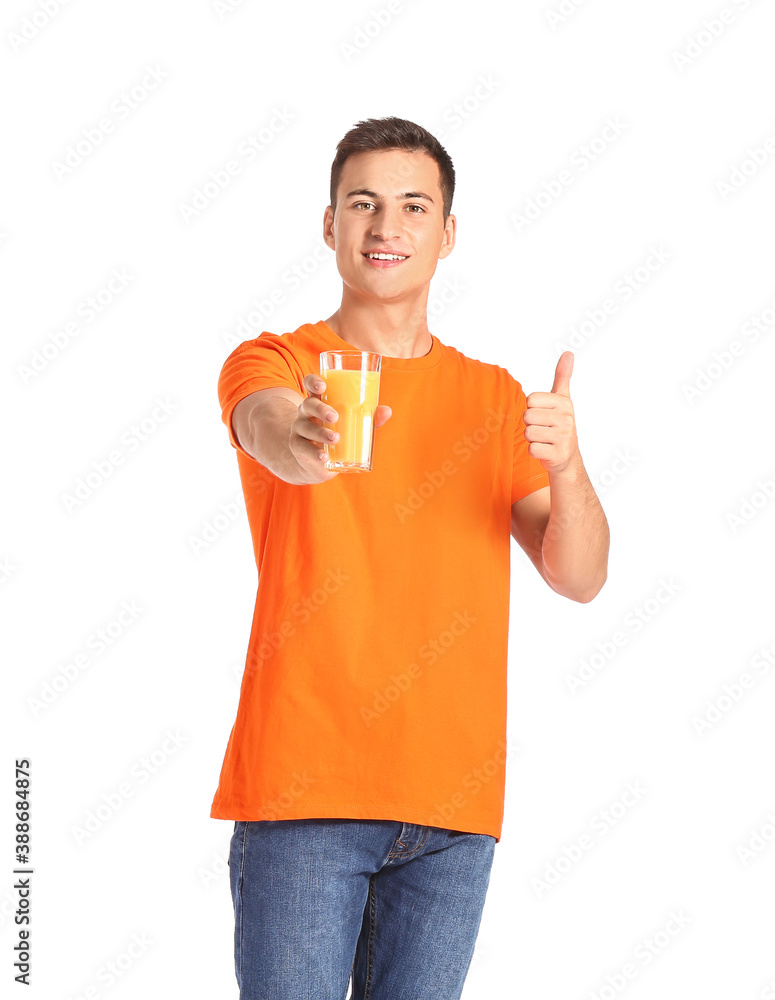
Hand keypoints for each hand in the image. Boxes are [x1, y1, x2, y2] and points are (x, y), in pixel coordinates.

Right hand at [290, 373, 392, 482]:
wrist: (317, 461)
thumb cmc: (337, 433)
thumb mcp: (353, 424)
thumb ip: (369, 417)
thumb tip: (387, 411)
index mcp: (319, 401)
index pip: (310, 384)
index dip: (313, 382)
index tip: (322, 386)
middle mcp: (306, 413)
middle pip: (308, 404)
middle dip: (320, 409)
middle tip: (334, 416)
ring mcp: (299, 430)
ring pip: (305, 427)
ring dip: (320, 432)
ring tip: (336, 438)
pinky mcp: (298, 447)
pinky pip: (303, 448)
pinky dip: (314, 453)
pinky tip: (324, 456)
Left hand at [523, 351, 578, 473]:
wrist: (567, 456)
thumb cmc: (560, 424)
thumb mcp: (562, 399)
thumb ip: (562, 376)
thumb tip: (568, 353)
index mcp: (564, 403)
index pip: (530, 400)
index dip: (531, 409)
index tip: (543, 414)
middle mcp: (566, 419)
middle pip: (527, 417)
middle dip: (530, 424)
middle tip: (542, 428)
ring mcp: (563, 437)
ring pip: (528, 433)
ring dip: (531, 439)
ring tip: (543, 439)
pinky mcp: (558, 454)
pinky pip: (532, 449)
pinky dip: (534, 452)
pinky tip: (545, 450)